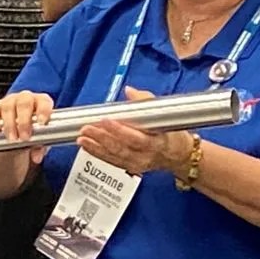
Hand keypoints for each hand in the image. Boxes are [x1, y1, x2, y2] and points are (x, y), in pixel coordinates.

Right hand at [0, 90, 55, 159]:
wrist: (19, 133)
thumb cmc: (33, 132)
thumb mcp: (40, 140)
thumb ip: (40, 147)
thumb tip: (36, 156)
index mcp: (41, 102)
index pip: (44, 101)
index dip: (43, 110)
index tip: (41, 122)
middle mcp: (25, 98)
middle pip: (24, 103)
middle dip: (24, 121)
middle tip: (24, 137)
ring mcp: (9, 101)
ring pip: (8, 107)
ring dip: (9, 124)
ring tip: (12, 139)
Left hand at [75, 86, 189, 176]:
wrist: (177, 155)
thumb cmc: (170, 133)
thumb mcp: (164, 114)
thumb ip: (145, 101)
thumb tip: (129, 91)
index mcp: (157, 141)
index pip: (136, 137)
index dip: (120, 130)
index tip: (106, 119)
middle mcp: (146, 155)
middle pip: (121, 148)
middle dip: (102, 138)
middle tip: (87, 128)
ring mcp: (137, 163)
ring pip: (114, 156)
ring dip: (95, 146)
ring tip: (82, 137)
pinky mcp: (129, 167)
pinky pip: (111, 161)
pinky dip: (97, 153)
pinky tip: (86, 145)